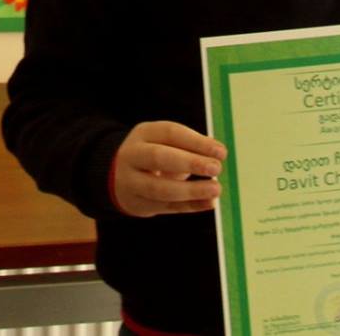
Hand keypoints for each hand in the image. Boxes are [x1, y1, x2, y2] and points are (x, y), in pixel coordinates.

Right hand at [110, 121, 225, 217]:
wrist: (118, 176)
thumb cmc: (152, 155)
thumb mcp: (163, 142)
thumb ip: (188, 146)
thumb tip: (217, 153)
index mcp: (144, 134)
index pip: (170, 133)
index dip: (196, 142)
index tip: (222, 152)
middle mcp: (133, 155)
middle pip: (158, 157)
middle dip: (190, 162)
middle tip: (216, 168)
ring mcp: (132, 181)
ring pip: (160, 188)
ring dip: (191, 190)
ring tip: (215, 189)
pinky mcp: (139, 203)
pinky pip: (166, 206)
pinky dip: (190, 206)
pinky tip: (209, 203)